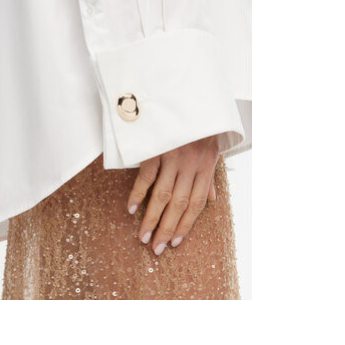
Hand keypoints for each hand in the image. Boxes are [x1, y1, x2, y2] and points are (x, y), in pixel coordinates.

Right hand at [127, 136, 218, 255]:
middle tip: (157, 248)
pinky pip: (147, 176)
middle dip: (167, 229)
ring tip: (143, 237)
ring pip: (163, 195)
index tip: (175, 242)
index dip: (186, 225)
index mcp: (206, 166)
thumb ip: (210, 176)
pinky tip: (132, 209)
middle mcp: (191, 165)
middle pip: (179, 204)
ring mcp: (173, 157)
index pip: (197, 204)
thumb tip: (213, 200)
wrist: (186, 96)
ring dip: (152, 218)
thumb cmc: (199, 126)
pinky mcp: (156, 148)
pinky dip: (138, 193)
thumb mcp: (212, 149)